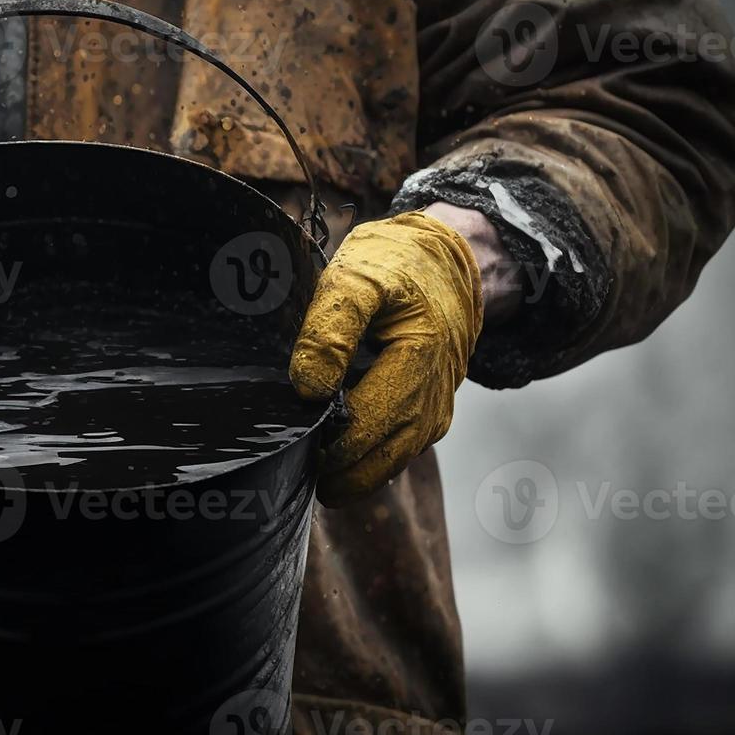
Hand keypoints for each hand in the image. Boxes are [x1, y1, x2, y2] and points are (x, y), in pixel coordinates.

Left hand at [289, 209, 486, 505]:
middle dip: (338, 475)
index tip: (294, 444)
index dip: (330, 448)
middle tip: (292, 472)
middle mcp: (435, 396)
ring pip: (391, 462)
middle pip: (382, 459)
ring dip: (351, 473)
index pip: (369, 427)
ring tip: (307, 467)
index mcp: (419, 360)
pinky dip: (365, 458)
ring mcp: (435, 409)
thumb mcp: (357, 276)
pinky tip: (331, 451)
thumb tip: (309, 389)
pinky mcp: (428, 413)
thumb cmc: (395, 264)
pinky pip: (396, 449)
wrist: (441, 259)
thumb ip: (331, 327)